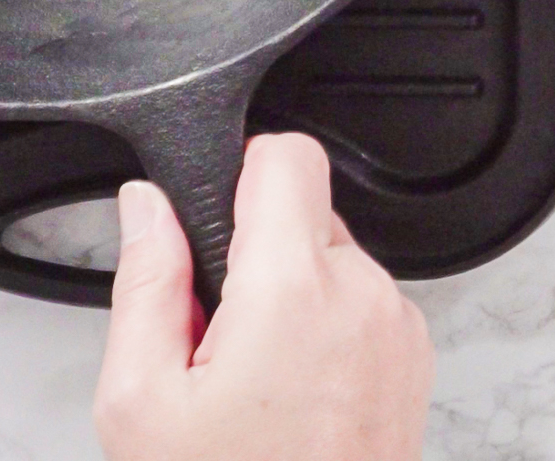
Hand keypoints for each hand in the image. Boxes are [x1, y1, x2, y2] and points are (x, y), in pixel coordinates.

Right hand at [97, 134, 431, 460]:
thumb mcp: (141, 399)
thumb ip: (146, 283)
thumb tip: (145, 207)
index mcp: (295, 291)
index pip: (286, 156)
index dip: (238, 171)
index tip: (210, 216)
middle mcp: (364, 297)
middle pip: (305, 214)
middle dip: (253, 256)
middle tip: (214, 339)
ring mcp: (397, 328)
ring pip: (334, 263)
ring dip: (290, 297)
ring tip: (250, 381)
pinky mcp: (412, 358)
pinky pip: (362, 307)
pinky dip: (324, 331)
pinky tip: (288, 395)